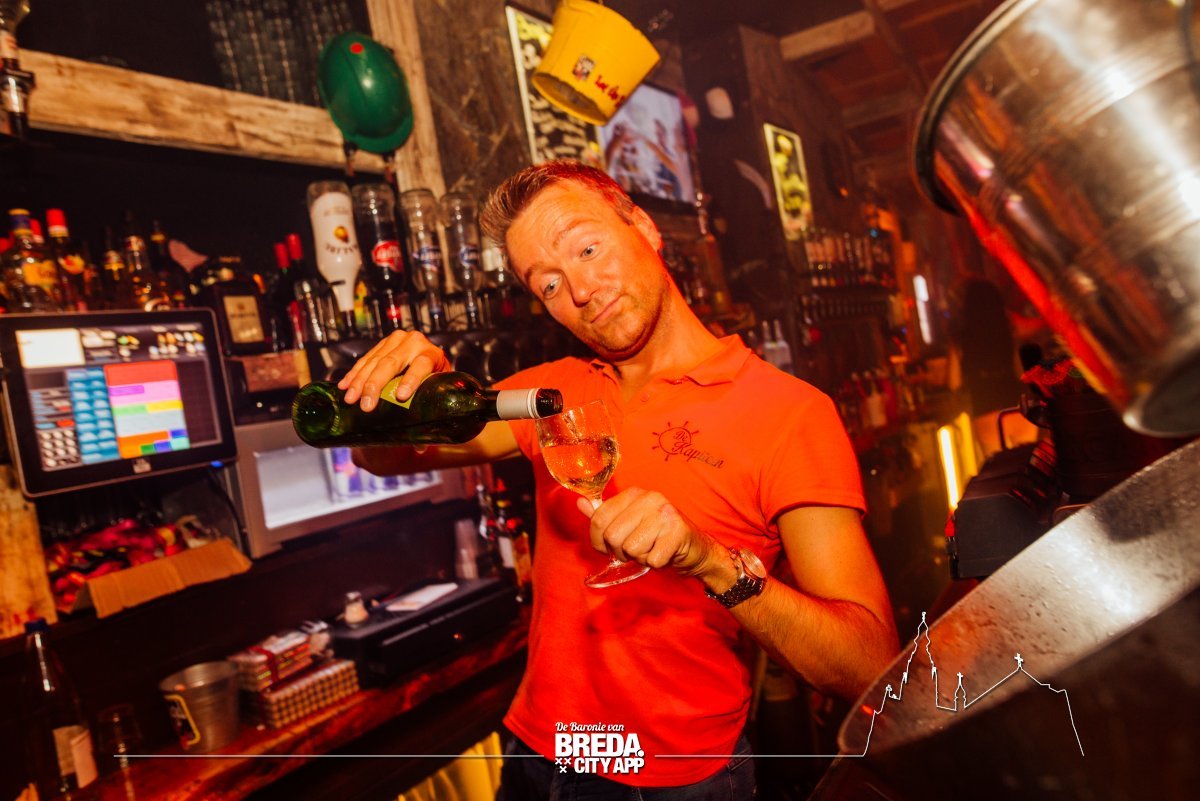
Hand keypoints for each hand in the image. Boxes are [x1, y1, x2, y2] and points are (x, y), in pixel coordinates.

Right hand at [337, 331, 450, 411]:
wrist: (431, 361)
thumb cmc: (435, 383)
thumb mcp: (436, 395)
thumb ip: (429, 417)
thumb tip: (420, 447)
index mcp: (434, 355)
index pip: (422, 364)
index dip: (411, 379)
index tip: (401, 396)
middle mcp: (416, 343)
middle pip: (392, 363)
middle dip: (375, 385)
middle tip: (366, 405)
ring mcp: (398, 340)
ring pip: (375, 360)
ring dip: (360, 380)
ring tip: (350, 398)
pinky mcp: (384, 343)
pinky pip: (366, 358)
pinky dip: (354, 373)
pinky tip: (345, 385)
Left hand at [576, 488, 719, 575]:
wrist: (696, 549)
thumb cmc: (657, 537)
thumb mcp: (628, 523)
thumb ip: (604, 514)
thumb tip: (580, 502)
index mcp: (634, 493)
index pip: (599, 518)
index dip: (598, 541)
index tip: (608, 547)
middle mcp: (650, 498)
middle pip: (613, 536)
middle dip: (621, 552)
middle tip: (636, 550)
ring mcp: (665, 514)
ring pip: (631, 548)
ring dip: (639, 557)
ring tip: (651, 549)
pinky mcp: (678, 532)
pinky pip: (651, 559)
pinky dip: (655, 564)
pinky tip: (663, 554)